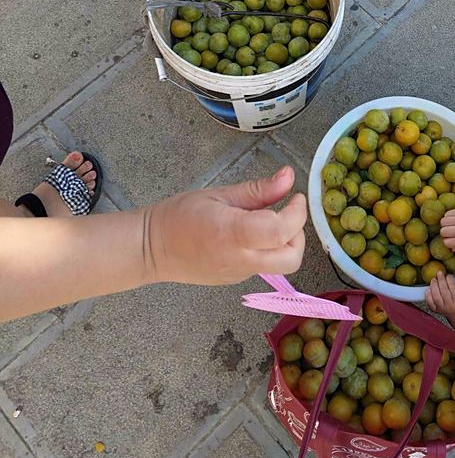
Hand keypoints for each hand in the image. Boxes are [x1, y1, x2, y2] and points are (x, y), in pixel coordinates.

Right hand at [144, 166, 306, 285]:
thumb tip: (288, 176)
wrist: (151, 249)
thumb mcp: (220, 194)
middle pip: (291, 259)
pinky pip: (264, 266)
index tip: (296, 197)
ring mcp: (238, 274)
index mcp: (232, 233)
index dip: (297, 212)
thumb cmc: (180, 216)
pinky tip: (253, 234)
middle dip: (299, 234)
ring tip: (270, 222)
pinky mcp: (236, 280)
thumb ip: (259, 190)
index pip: (280, 230)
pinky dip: (269, 250)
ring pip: (281, 266)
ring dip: (286, 243)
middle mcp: (239, 259)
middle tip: (288, 214)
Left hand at [426, 271, 454, 316]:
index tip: (449, 275)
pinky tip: (428, 288)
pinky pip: (430, 303)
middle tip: (439, 273)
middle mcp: (449, 306)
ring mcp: (441, 308)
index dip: (450, 280)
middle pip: (444, 292)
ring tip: (434, 279)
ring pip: (436, 297)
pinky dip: (428, 295)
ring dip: (434, 286)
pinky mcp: (435, 309)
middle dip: (441, 280)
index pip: (453, 289)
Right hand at [440, 206, 454, 250]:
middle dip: (445, 232)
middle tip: (450, 231)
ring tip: (450, 224)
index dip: (448, 241)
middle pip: (443, 231)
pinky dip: (448, 216)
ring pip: (443, 222)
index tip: (451, 239)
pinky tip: (453, 218)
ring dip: (445, 223)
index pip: (446, 242)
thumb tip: (451, 249)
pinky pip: (447, 214)